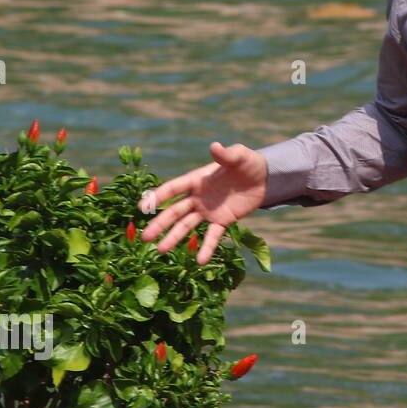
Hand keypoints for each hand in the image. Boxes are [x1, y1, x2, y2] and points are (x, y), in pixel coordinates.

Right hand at [138, 142, 268, 264]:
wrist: (265, 178)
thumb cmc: (248, 163)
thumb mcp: (238, 156)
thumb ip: (226, 155)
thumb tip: (215, 146)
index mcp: (197, 180)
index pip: (174, 189)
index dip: (158, 197)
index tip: (142, 207)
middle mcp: (198, 197)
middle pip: (175, 212)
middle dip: (160, 224)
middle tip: (145, 237)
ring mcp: (209, 211)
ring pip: (187, 226)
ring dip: (174, 238)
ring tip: (161, 251)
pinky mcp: (223, 220)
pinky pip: (212, 236)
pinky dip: (206, 247)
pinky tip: (200, 261)